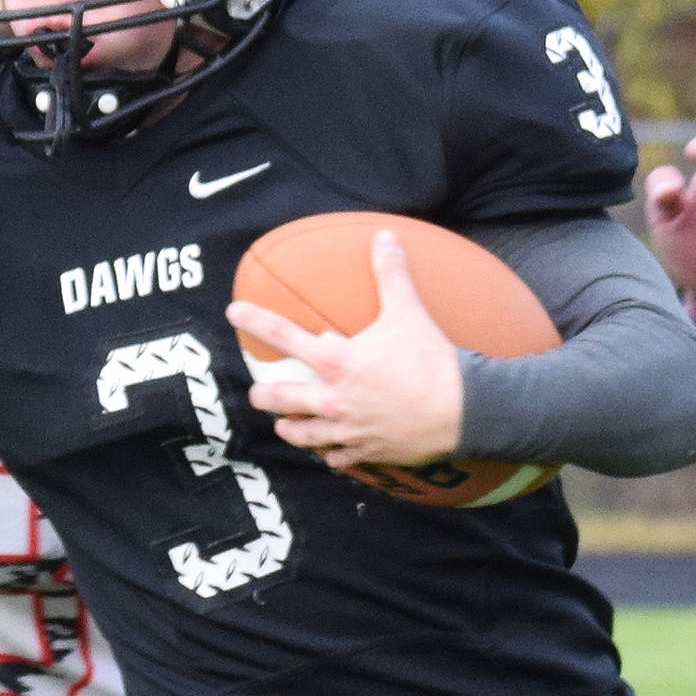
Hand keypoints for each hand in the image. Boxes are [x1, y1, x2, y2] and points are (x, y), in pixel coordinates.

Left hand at [231, 229, 463, 469]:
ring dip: (290, 429)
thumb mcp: (408, 311)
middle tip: (258, 393)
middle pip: (279, 399)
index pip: (284, 336)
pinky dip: (329, 454)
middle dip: (264, 396)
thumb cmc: (431, 360)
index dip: (255, 319)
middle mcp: (332, 399)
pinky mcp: (365, 452)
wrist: (461, 410)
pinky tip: (328, 451)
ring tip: (285, 425)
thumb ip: (390, 273)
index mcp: (336, 362)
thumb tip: (384, 237)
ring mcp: (346, 430)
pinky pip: (335, 458)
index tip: (234, 311)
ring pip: (302, 435)